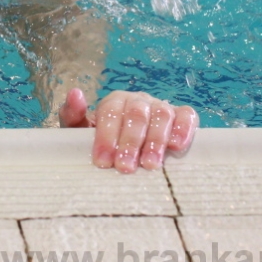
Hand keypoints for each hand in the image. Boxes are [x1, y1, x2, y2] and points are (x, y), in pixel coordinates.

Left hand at [59, 88, 197, 172]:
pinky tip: (177, 146)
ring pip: (161, 116)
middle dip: (130, 142)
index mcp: (114, 102)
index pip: (110, 112)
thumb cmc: (106, 143)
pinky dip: (183, 129)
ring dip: (155, 140)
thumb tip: (75, 94)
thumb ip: (73, 115)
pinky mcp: (183, 117)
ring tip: (150, 165)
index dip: (106, 136)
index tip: (102, 161)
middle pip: (136, 115)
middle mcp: (139, 101)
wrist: (127, 150)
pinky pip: (187, 117)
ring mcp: (161, 107)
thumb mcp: (83, 131)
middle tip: (125, 167)